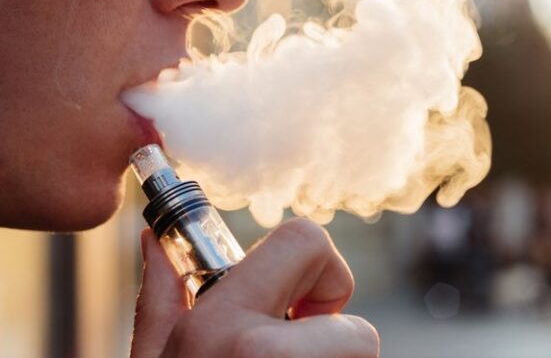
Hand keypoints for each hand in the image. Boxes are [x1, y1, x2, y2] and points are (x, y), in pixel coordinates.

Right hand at [130, 218, 379, 357]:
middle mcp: (269, 356)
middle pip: (357, 327)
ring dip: (331, 357)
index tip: (302, 303)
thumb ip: (165, 295)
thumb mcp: (156, 357)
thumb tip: (157, 241)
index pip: (308, 239)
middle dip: (333, 333)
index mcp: (223, 327)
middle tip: (295, 350)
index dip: (321, 268)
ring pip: (359, 356)